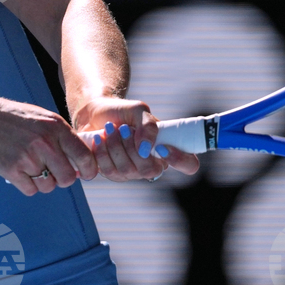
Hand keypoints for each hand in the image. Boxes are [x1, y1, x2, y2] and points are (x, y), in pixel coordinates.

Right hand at [0, 94, 98, 195]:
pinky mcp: (11, 169)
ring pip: (48, 186)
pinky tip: (18, 170)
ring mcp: (27, 157)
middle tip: (51, 171)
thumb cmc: (12, 119)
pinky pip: (30, 190)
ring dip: (41, 182)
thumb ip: (62, 138)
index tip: (86, 174)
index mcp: (55, 126)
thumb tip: (83, 164)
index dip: (89, 170)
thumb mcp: (41, 119)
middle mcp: (44, 142)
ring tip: (28, 165)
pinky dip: (26, 185)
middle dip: (62, 179)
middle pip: (68, 178)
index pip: (84, 156)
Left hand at [73, 97, 199, 181]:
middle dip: (132, 147)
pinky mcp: (114, 174)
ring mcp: (133, 172)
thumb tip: (146, 150)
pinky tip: (100, 139)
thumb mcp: (138, 110)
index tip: (161, 146)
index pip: (188, 165)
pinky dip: (102, 153)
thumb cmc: (122, 111)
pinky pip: (109, 172)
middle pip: (150, 170)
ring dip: (115, 146)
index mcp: (167, 148)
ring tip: (109, 128)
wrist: (96, 113)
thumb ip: (148, 126)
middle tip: (123, 127)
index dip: (180, 160)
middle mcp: (153, 164)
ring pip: (127, 170)